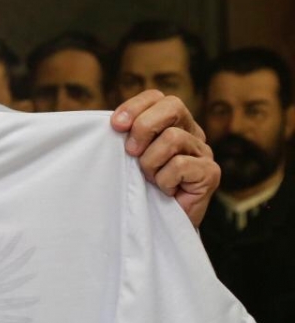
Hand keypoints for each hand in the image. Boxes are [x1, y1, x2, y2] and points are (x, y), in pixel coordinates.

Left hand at [111, 90, 219, 226]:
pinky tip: (166, 191)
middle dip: (143, 127)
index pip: (157, 97)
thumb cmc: (140, 189)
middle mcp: (192, 132)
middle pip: (172, 106)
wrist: (158, 226)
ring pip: (172, 138)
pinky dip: (164, 180)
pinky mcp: (211, 173)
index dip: (134, 106)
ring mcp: (204, 152)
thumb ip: (125, 136)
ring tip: (150, 179)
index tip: (115, 125)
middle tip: (131, 152)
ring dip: (150, 162)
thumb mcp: (128, 157)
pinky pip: (179, 165)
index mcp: (172, 123)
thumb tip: (112, 123)